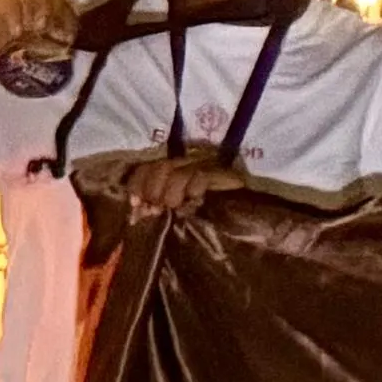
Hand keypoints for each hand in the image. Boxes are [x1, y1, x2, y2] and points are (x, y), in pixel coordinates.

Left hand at [115, 150, 246, 220]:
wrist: (246, 215)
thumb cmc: (209, 218)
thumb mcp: (177, 213)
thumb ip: (159, 208)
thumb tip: (137, 213)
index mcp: (175, 170)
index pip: (147, 168)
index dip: (136, 184)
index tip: (135, 204)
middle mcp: (188, 164)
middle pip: (159, 167)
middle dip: (152, 190)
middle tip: (158, 209)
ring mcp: (205, 167)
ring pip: (175, 172)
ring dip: (170, 193)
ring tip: (177, 207)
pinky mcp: (221, 173)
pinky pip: (198, 176)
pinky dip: (192, 189)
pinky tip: (196, 200)